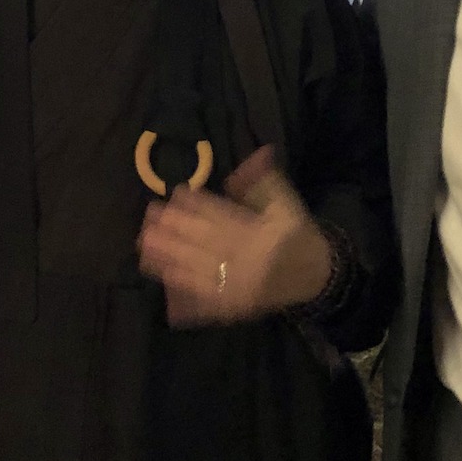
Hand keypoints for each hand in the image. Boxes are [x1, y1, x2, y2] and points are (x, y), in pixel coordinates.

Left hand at [137, 146, 332, 325]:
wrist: (317, 278)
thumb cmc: (298, 236)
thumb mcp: (287, 204)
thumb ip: (267, 182)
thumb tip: (257, 155)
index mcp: (260, 232)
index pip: (222, 215)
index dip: (197, 203)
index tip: (175, 192)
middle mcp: (246, 258)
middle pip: (204, 241)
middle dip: (175, 227)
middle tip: (149, 215)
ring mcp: (238, 284)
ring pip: (198, 267)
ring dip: (169, 255)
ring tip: (144, 243)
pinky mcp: (233, 304)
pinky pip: (204, 294)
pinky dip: (183, 285)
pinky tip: (163, 275)